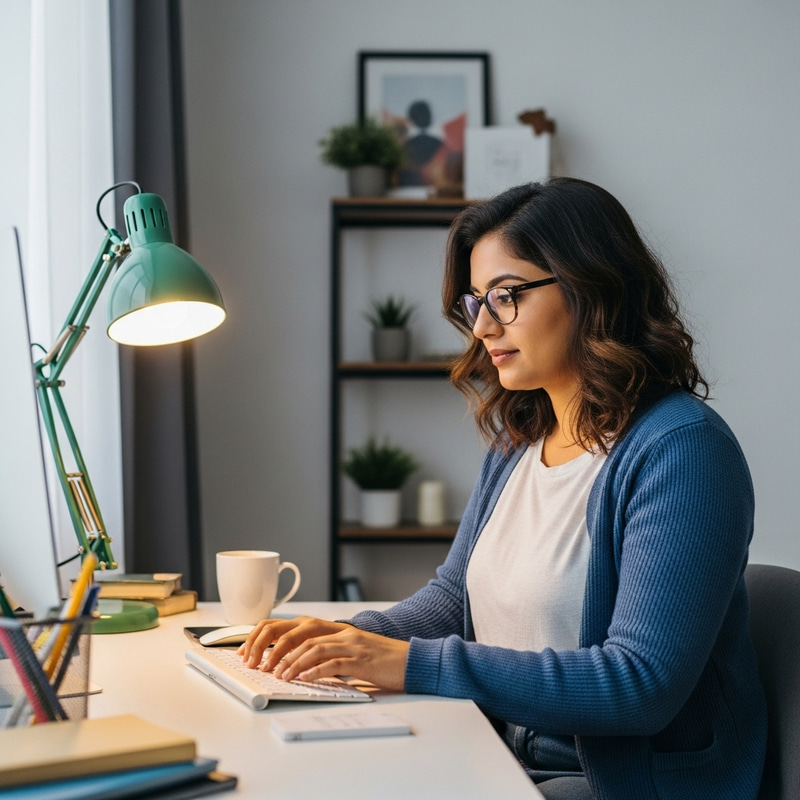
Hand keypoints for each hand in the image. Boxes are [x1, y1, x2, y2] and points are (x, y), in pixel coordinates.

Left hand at [238, 616, 408, 690]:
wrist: (412, 660)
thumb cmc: (382, 661)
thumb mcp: (352, 654)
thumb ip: (329, 656)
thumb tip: (300, 669)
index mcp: (337, 630)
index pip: (297, 627)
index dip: (274, 637)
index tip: (257, 652)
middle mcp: (342, 633)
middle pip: (300, 634)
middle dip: (276, 649)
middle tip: (263, 666)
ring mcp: (352, 644)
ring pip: (313, 648)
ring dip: (292, 663)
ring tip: (279, 675)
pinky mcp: (361, 660)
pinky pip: (333, 663)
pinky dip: (315, 671)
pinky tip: (304, 680)